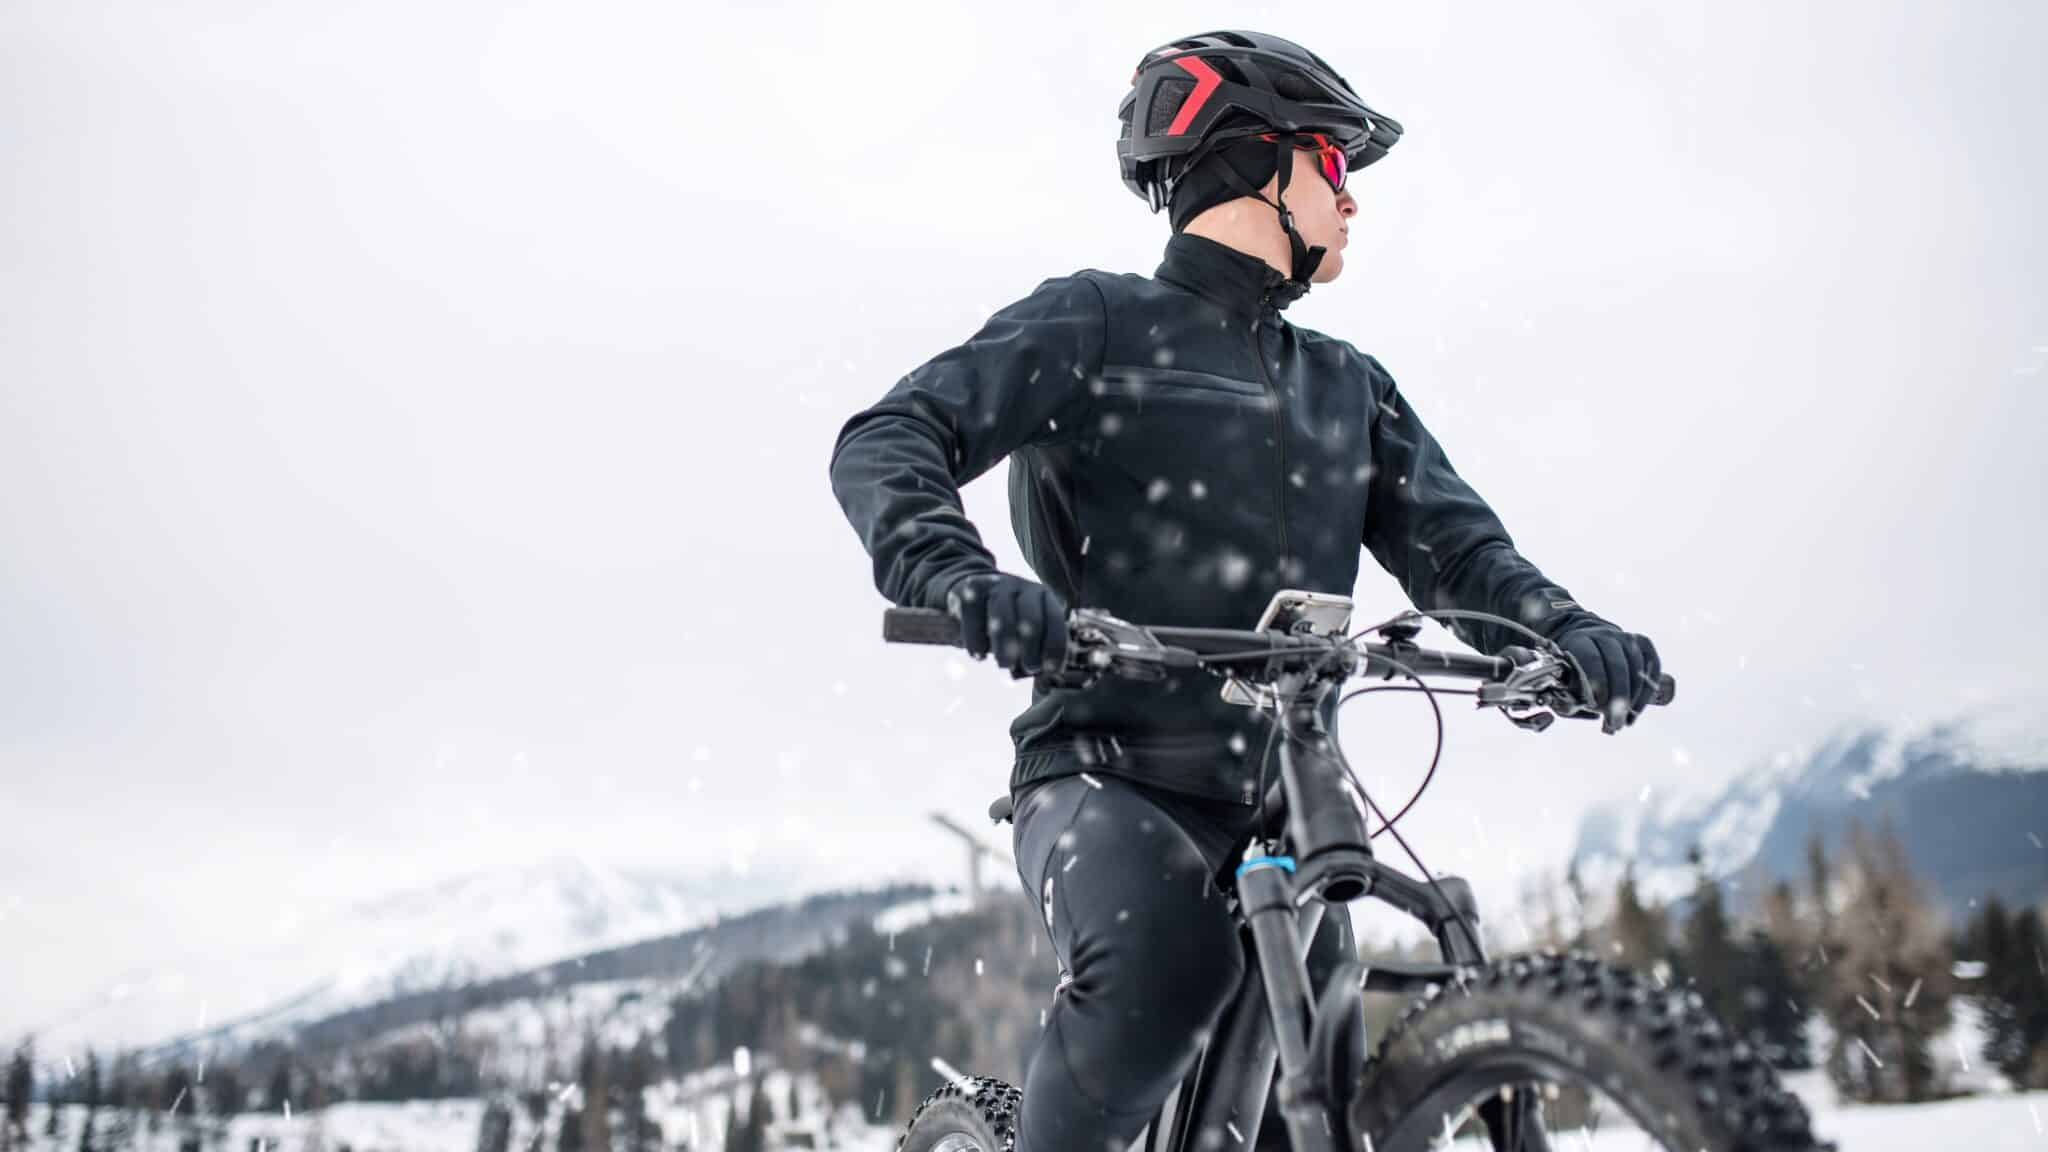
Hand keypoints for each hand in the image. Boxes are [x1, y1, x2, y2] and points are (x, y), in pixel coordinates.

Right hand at [943, 573, 1069, 677]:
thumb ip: (1032, 653)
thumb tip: (1035, 675)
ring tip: (1004, 664)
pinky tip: (979, 655)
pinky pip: (973, 612)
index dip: (1055, 644)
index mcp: (1042, 596)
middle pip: (1030, 616)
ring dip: (1005, 642)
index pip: (1054, 618)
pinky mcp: (970, 586)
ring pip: (1002, 613)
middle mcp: (1021, 586)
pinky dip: (975, 637)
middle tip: (1029, 668)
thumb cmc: (1003, 626)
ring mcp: (995, 584)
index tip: (1052, 669)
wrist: (968, 595)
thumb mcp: (1021, 635)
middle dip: (1032, 646)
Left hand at [1554, 623, 1661, 733]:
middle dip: (1617, 696)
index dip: (1597, 682)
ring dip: (1633, 699)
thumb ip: (1571, 692)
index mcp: (1580, 639)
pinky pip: (1652, 667)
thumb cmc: (1573, 671)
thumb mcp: (1564, 679)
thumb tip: (1585, 708)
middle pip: (1617, 665)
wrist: (1588, 647)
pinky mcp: (1643, 644)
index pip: (1592, 658)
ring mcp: (1626, 638)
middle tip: (1614, 722)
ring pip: (1637, 668)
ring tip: (1624, 722)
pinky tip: (1636, 712)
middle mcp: (1605, 635)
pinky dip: (1647, 692)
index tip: (1597, 707)